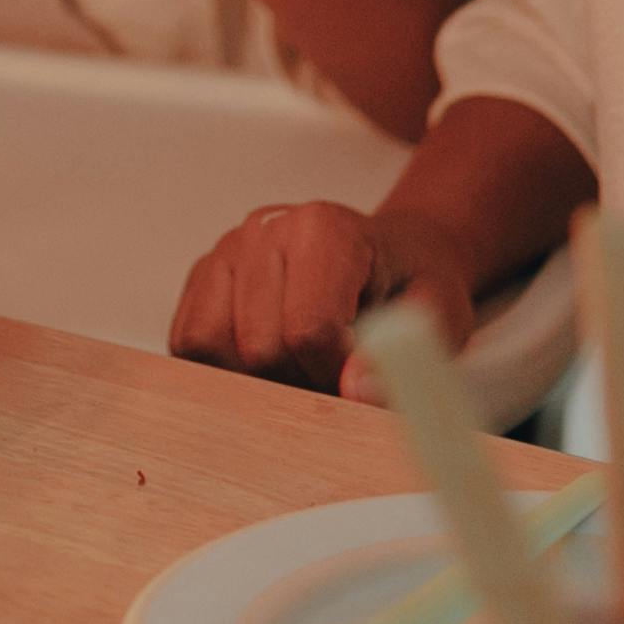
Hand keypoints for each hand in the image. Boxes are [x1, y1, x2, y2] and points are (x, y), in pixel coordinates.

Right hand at [171, 201, 474, 393]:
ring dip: (250, 377)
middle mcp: (265, 229)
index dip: (335, 376)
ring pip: (208, 345)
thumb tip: (353, 394)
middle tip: (329, 374)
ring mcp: (227, 249)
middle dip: (295, 381)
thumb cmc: (413, 286)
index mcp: (325, 229)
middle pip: (257, 347)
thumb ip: (401, 357)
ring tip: (294, 367)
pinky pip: (186, 340)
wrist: (393, 252)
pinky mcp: (203, 274)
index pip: (308, 331)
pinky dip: (219, 368)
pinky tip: (263, 362)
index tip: (357, 374)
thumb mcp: (437, 318)